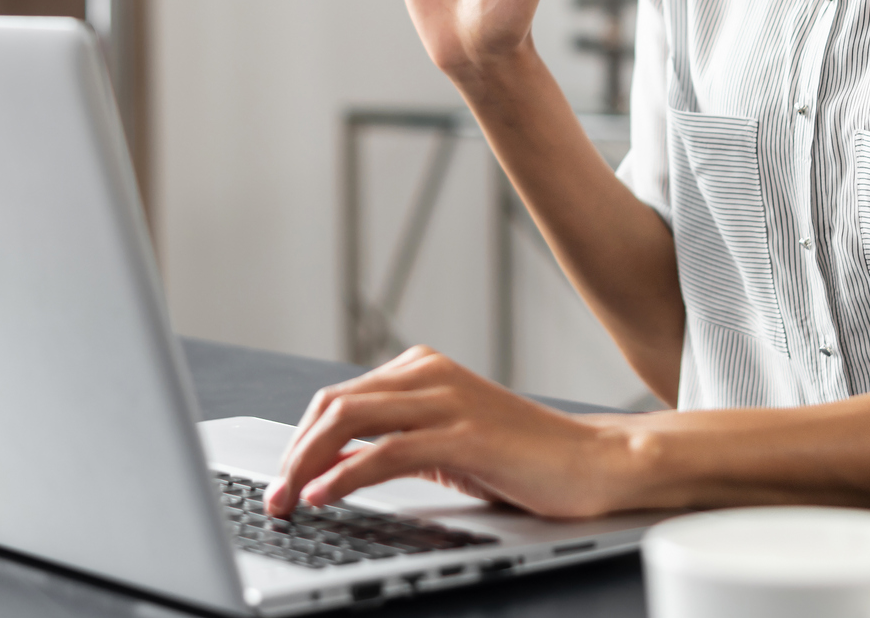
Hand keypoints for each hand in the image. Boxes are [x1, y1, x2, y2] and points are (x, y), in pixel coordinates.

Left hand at [262, 347, 637, 518]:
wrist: (594, 462)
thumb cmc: (524, 457)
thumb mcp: (446, 443)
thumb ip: (396, 442)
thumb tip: (333, 466)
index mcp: (422, 369)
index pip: (337, 399)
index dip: (301, 441)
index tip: (283, 480)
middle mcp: (429, 374)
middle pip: (333, 405)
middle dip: (294, 453)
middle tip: (275, 495)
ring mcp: (447, 401)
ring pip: (350, 421)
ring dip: (308, 465)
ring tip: (289, 501)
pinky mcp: (464, 435)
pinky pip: (387, 451)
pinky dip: (347, 475)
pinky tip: (325, 496)